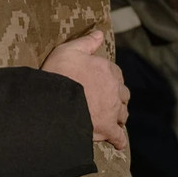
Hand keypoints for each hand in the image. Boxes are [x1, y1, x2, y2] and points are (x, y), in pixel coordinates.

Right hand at [42, 31, 129, 149]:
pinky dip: (118, 140)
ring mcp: (112, 110)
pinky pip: (118, 136)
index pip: (115, 73)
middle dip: (116, 97)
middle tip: (105, 100)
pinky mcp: (107, 128)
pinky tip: (118, 143)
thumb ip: (87, 42)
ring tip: (110, 118)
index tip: (100, 81)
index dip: (108, 77)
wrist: (54, 100)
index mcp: (108, 70)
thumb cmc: (60, 73)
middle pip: (122, 94)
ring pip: (122, 113)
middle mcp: (115, 90)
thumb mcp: (69, 50)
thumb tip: (100, 33)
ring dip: (118, 115)